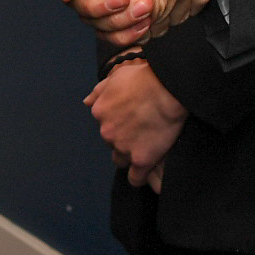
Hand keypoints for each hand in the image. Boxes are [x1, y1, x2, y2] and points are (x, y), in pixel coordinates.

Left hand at [83, 59, 186, 189]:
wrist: (168, 88)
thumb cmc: (145, 77)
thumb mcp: (117, 76)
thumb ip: (99, 90)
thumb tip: (86, 102)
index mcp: (100, 111)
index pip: (104, 124)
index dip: (117, 122)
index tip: (130, 118)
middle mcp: (108, 132)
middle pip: (112, 142)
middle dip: (123, 137)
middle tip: (141, 128)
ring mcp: (124, 148)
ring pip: (121, 160)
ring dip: (130, 155)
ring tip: (146, 145)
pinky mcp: (141, 160)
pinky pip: (135, 178)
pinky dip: (139, 176)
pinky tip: (146, 169)